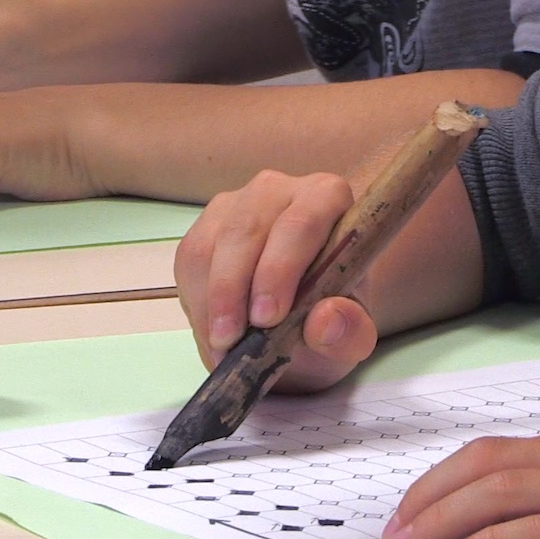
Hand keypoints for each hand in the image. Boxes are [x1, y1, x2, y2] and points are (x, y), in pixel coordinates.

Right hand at [173, 170, 379, 392]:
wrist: (304, 316)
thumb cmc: (331, 315)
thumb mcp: (351, 337)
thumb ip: (349, 332)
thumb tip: (326, 321)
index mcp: (326, 198)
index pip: (301, 223)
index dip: (280, 268)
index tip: (268, 318)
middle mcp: (277, 191)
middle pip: (244, 230)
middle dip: (233, 289)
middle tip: (232, 341)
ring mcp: (234, 205)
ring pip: (208, 246)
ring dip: (210, 302)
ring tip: (222, 347)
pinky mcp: (204, 229)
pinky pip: (189, 262)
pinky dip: (197, 305)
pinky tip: (213, 336)